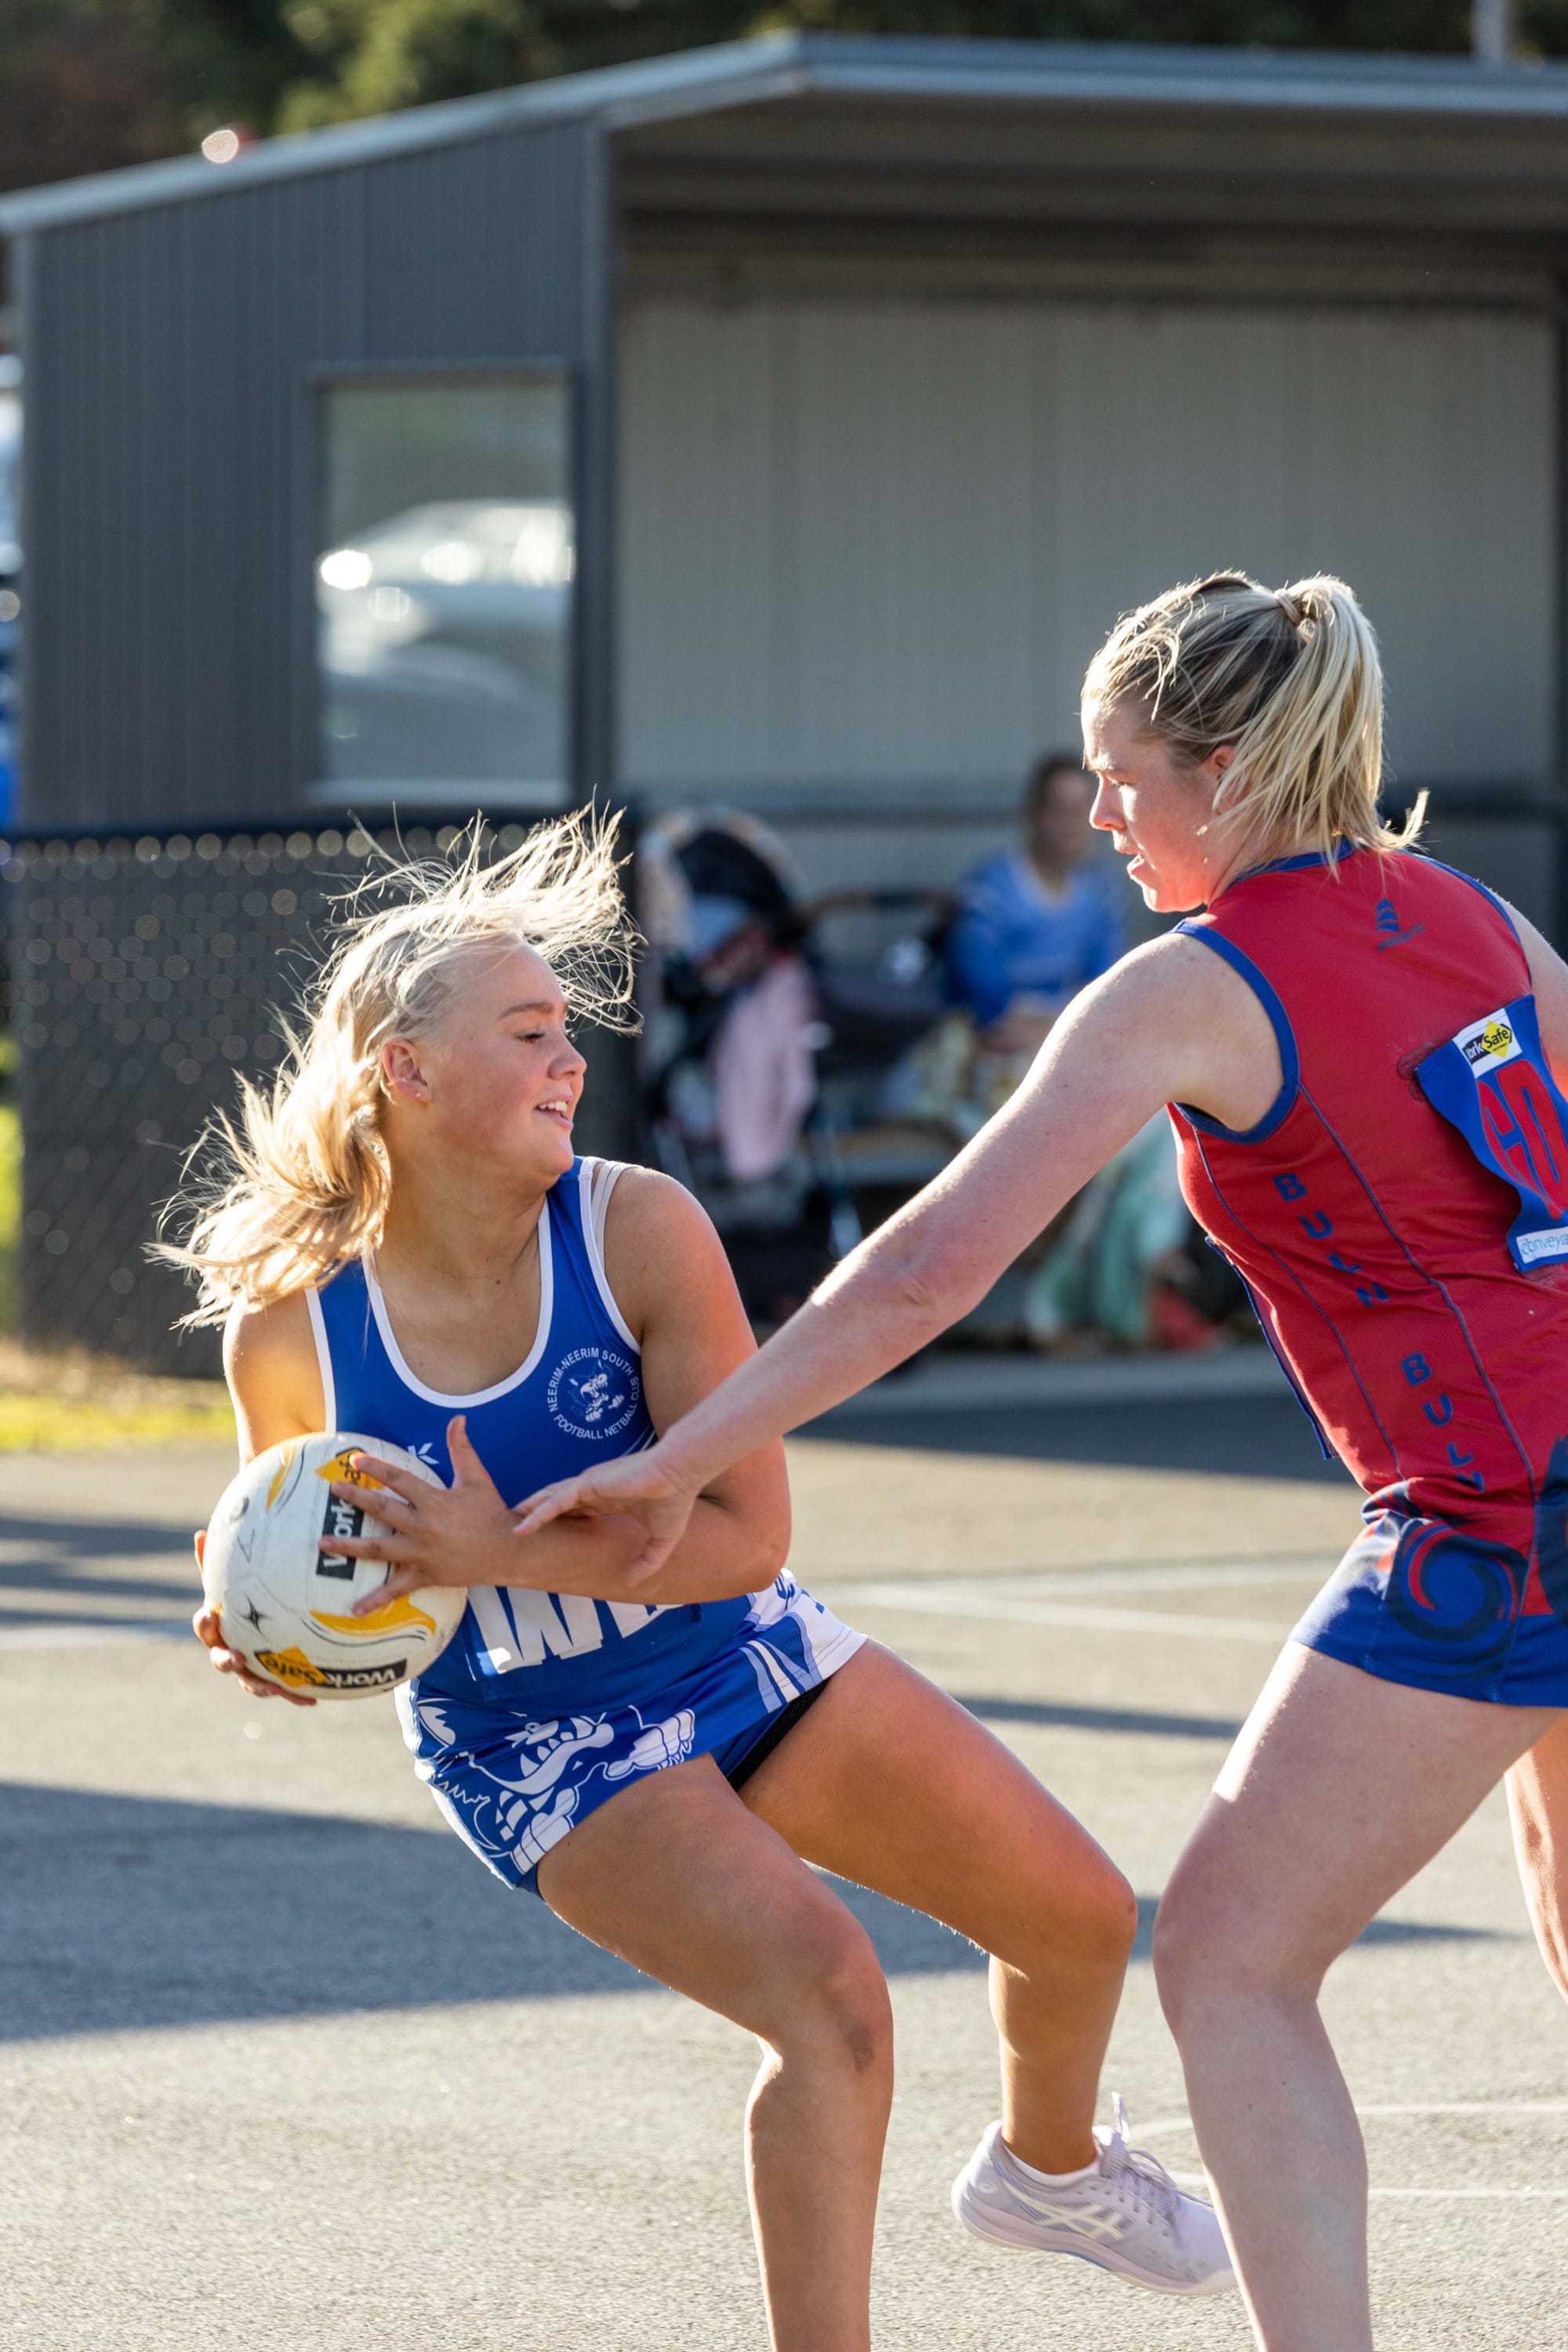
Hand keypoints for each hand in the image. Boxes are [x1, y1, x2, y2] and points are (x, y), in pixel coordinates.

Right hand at [190, 1529, 315, 1705]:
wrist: (264, 1625)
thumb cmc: (244, 1598)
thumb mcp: (234, 1579)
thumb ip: (218, 1561)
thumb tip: (199, 1531)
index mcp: (219, 1628)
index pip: (205, 1626)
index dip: (204, 1623)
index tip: (209, 1614)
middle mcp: (229, 1650)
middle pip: (220, 1660)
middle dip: (225, 1660)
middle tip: (236, 1657)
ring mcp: (248, 1670)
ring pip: (249, 1682)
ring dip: (258, 1686)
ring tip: (271, 1689)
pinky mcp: (270, 1681)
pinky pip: (281, 1690)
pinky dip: (293, 1695)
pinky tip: (312, 1701)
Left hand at [327, 1415, 497, 1609]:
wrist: (506, 1551)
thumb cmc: (491, 1511)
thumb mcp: (476, 1478)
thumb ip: (462, 1448)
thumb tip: (458, 1418)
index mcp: (433, 1501)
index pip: (398, 1479)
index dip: (376, 1468)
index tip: (356, 1460)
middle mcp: (422, 1527)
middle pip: (381, 1510)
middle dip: (355, 1498)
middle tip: (334, 1490)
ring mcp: (420, 1554)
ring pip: (377, 1549)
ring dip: (348, 1546)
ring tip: (323, 1542)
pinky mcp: (423, 1576)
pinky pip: (395, 1590)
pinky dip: (374, 1601)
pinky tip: (353, 1609)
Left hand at [512, 1446, 698, 1584]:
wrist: (679, 1476)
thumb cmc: (674, 1500)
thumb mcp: (661, 1539)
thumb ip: (648, 1561)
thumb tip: (634, 1583)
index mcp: (608, 1499)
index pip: (577, 1510)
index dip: (560, 1521)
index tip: (546, 1535)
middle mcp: (594, 1489)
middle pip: (557, 1504)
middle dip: (538, 1516)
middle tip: (518, 1530)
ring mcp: (588, 1485)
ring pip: (550, 1501)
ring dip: (530, 1515)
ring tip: (511, 1529)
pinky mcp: (586, 1484)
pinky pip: (555, 1501)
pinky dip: (537, 1514)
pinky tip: (521, 1527)